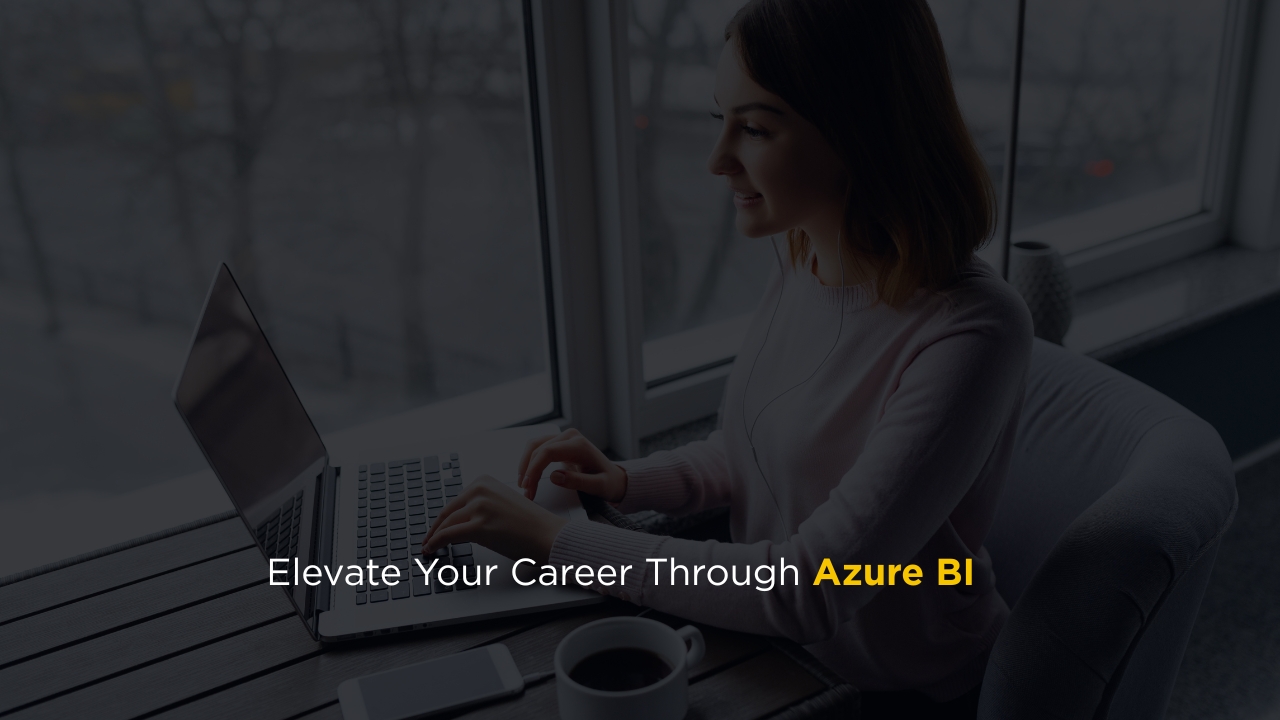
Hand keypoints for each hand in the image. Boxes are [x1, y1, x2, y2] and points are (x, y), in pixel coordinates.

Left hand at [423, 475, 566, 562]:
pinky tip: (431, 549)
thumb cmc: (531, 525)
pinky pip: (449, 535)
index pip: (456, 500)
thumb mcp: (502, 505)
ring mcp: (479, 507)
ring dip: (434, 537)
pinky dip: (436, 543)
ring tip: (429, 546)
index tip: (436, 526)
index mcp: (486, 482)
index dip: (444, 517)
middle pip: (448, 511)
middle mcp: (481, 489)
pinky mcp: (479, 526)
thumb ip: (482, 506)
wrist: (548, 535)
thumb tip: (461, 521)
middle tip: (428, 538)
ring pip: (446, 524)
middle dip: (435, 527)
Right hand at [516, 428, 627, 502]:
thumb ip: (578, 482)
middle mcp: (570, 437)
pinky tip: (527, 475)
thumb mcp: (599, 486)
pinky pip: (537, 447)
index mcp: (579, 445)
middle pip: (538, 449)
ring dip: (525, 464)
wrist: (614, 477)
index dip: (534, 469)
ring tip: (523, 485)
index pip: (548, 452)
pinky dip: (529, 461)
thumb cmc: (609, 482)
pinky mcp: (558, 443)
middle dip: (528, 471)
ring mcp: (563, 438)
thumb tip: (554, 476)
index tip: (528, 487)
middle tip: (526, 493)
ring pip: (534, 445)